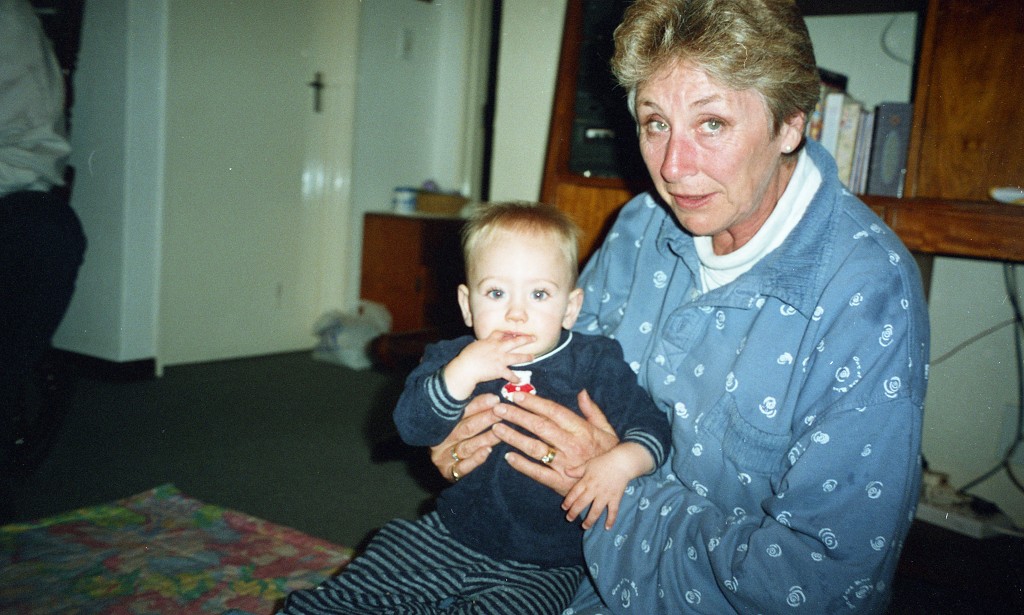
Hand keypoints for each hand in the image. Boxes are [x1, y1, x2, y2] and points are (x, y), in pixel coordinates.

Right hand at [429, 393, 502, 482]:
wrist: (435, 467)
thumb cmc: (452, 438)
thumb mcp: (455, 422)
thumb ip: (469, 410)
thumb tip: (492, 396)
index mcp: (442, 424)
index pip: (460, 412)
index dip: (478, 405)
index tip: (495, 399)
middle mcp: (441, 439)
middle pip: (465, 428)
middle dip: (485, 419)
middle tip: (501, 413)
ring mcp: (443, 456)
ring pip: (467, 446)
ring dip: (485, 438)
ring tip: (500, 432)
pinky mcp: (448, 472)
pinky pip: (463, 466)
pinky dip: (476, 459)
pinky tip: (488, 451)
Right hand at [443, 331, 534, 399]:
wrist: (467, 367)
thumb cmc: (467, 357)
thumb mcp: (475, 346)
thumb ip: (482, 345)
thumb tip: (482, 345)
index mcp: (490, 341)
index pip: (501, 334)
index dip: (508, 333)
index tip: (514, 334)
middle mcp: (498, 348)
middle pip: (515, 341)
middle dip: (526, 339)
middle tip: (534, 338)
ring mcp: (501, 359)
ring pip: (518, 357)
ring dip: (526, 357)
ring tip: (532, 357)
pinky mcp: (500, 370)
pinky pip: (511, 375)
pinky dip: (515, 378)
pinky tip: (519, 380)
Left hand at [492, 389, 618, 495]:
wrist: (616, 481)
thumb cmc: (609, 453)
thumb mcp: (606, 429)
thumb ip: (592, 410)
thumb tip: (581, 392)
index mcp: (581, 429)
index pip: (552, 411)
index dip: (533, 402)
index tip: (516, 395)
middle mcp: (571, 444)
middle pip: (539, 426)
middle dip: (516, 416)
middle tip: (498, 408)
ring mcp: (564, 464)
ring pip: (534, 447)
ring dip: (514, 437)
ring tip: (497, 428)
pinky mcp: (559, 482)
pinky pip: (537, 472)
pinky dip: (522, 465)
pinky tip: (508, 457)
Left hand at [563, 443, 650, 529]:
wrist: (622, 462)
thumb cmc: (604, 462)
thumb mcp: (588, 464)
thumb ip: (576, 470)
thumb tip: (565, 471)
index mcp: (586, 481)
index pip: (574, 493)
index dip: (568, 501)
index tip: (564, 508)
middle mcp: (594, 490)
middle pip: (582, 503)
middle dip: (574, 513)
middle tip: (569, 519)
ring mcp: (605, 495)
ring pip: (596, 511)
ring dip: (590, 520)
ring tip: (585, 527)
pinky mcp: (615, 498)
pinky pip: (613, 511)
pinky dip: (611, 520)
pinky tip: (607, 528)